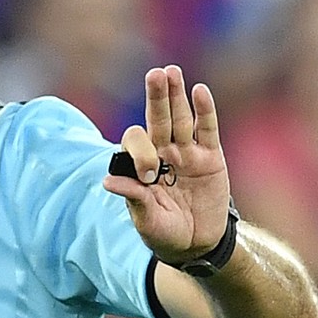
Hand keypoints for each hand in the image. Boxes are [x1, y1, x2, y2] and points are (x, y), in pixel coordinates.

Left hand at [102, 65, 231, 263]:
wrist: (196, 245)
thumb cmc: (164, 233)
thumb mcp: (147, 220)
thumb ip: (133, 197)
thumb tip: (106, 180)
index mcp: (142, 166)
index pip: (138, 144)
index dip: (141, 152)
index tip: (149, 173)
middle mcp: (163, 154)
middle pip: (158, 120)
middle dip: (156, 98)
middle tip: (154, 73)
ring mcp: (187, 154)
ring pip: (181, 119)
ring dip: (177, 96)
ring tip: (172, 72)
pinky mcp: (211, 158)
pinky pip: (207, 130)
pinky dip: (205, 111)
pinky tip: (199, 91)